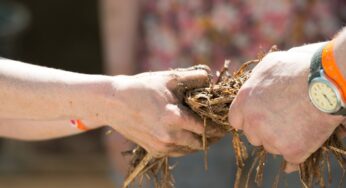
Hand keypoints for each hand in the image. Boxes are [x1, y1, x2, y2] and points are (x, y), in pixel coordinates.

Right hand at [97, 67, 209, 156]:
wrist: (113, 103)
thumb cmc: (142, 87)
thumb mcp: (169, 78)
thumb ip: (194, 77)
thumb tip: (211, 77)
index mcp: (175, 118)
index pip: (207, 128)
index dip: (219, 126)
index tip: (226, 123)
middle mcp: (169, 137)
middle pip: (201, 143)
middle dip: (213, 137)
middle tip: (219, 130)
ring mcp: (160, 147)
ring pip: (190, 150)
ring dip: (200, 143)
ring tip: (205, 133)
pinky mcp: (153, 151)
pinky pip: (177, 152)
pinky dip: (185, 146)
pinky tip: (187, 136)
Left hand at [228, 43, 344, 171]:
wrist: (329, 82)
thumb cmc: (300, 67)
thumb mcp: (270, 65)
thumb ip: (257, 79)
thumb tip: (254, 84)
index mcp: (244, 101)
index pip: (236, 121)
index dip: (248, 120)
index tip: (259, 118)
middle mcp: (253, 122)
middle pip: (253, 136)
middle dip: (264, 130)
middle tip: (283, 119)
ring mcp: (271, 138)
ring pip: (271, 147)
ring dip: (281, 140)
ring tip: (298, 123)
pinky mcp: (291, 150)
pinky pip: (290, 158)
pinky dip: (298, 150)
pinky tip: (305, 138)